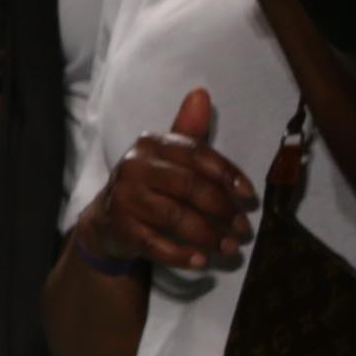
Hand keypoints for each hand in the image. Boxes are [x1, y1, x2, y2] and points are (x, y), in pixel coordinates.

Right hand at [80, 85, 255, 275]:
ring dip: (207, 235)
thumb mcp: (168, 156)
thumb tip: (201, 93)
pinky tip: (202, 261)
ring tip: (229, 248)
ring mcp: (124, 198)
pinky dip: (181, 254)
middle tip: (242, 228)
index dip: (227, 175)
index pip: (196, 155)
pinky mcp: (120, 227)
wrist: (106, 219)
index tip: (248, 196)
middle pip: (188, 186)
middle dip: (221, 209)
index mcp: (151, 145)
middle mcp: (134, 167)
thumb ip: (188, 131)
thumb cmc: (149, 184)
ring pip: (174, 216)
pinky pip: (156, 244)